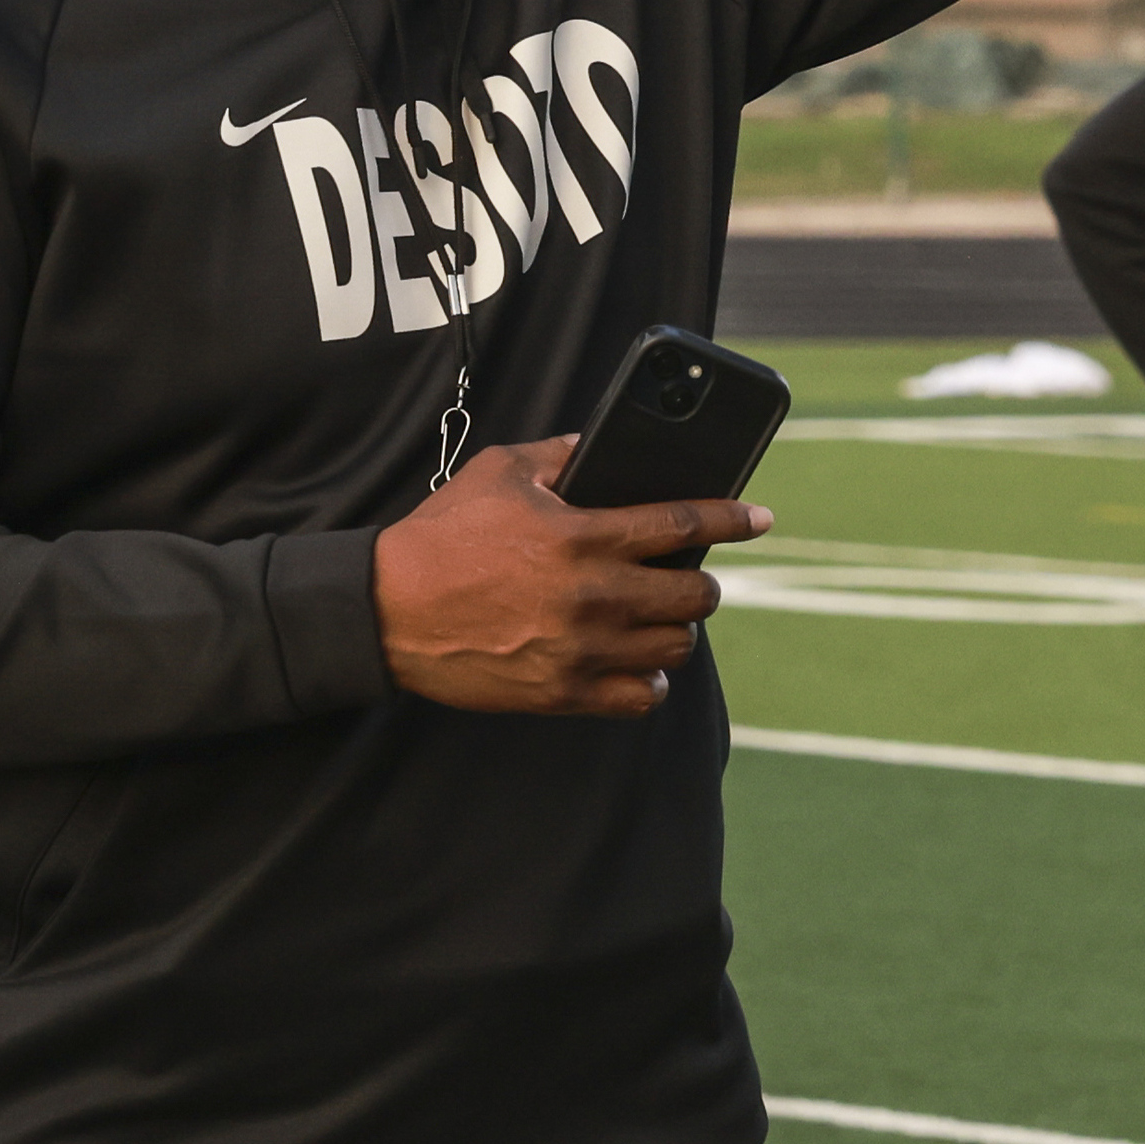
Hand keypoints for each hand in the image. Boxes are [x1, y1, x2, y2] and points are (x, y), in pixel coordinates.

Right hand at [372, 435, 771, 717]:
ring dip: (676, 629)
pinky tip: (640, 665)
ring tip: (659, 618)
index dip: (733, 520)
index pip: (684, 524)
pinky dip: (651, 682)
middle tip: (686, 576)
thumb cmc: (440, 536)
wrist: (384, 610)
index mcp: (584, 535)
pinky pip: (643, 697)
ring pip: (676, 646)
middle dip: (701, 582)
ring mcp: (583, 649)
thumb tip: (600, 446)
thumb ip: (560, 456)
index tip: (760, 519)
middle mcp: (595, 595)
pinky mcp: (565, 692)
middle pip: (696, 595)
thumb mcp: (498, 473)